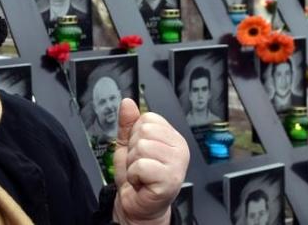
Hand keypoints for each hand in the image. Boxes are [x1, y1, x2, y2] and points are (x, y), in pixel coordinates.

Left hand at [112, 99, 188, 224]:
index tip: (140, 151)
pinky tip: (142, 181)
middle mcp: (179, 149)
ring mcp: (177, 164)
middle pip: (144, 131)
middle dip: (133, 150)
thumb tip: (127, 102)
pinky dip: (135, 174)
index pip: (148, 118)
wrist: (138, 204)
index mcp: (172, 137)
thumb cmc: (137, 177)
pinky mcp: (170, 180)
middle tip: (140, 164)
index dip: (136, 134)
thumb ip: (128, 123)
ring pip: (142, 147)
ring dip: (133, 163)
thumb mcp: (128, 145)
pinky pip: (141, 165)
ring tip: (141, 174)